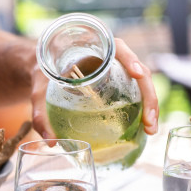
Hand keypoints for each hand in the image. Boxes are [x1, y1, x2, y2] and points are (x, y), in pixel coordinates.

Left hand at [30, 37, 158, 138]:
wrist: (44, 73)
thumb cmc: (43, 75)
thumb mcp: (39, 91)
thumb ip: (39, 114)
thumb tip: (50, 142)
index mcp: (94, 49)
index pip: (118, 48)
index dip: (130, 59)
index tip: (137, 74)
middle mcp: (111, 58)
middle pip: (139, 71)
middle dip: (149, 95)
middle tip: (148, 122)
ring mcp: (118, 72)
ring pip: (142, 84)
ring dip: (151, 105)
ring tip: (150, 130)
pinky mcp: (120, 85)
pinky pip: (137, 94)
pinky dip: (144, 109)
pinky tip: (144, 128)